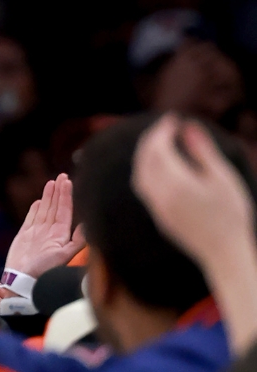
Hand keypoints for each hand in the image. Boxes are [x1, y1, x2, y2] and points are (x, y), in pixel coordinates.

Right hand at [3, 174, 84, 279]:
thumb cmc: (44, 270)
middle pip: (55, 207)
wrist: (23, 280)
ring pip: (44, 210)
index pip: (65, 211)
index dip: (66, 196)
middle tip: (62, 176)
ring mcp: (37, 233)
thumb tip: (88, 225)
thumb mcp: (65, 255)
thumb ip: (78, 240)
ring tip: (51, 183)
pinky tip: (39, 201)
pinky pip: (31, 219)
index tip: (68, 181)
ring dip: (48, 197)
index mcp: (60, 235)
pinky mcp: (24, 235)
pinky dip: (35, 210)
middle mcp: (50, 232)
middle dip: (59, 192)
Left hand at [133, 115, 255, 283]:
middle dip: (152, 139)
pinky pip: (143, 187)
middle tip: (165, 125)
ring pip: (140, 174)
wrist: (224, 253)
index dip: (162, 130)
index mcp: (176, 184)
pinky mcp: (158, 216)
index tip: (172, 118)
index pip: (158, 149)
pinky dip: (145, 170)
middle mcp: (160, 195)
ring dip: (145, 154)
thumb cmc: (231, 214)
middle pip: (145, 160)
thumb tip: (187, 127)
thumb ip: (202, 151)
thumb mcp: (222, 178)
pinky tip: (158, 166)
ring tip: (159, 141)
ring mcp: (156, 207)